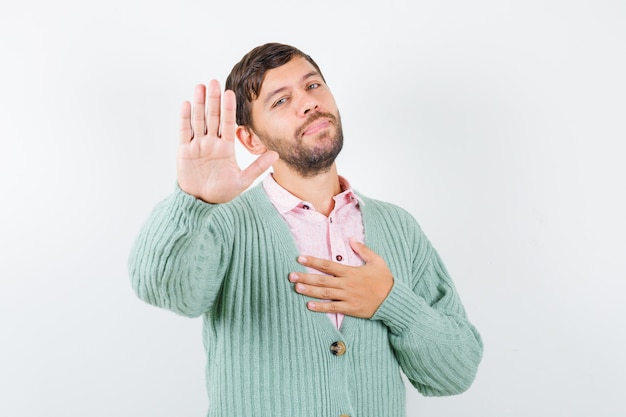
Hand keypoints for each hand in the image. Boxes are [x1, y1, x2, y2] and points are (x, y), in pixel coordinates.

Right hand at [177, 80, 277, 202]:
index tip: (230, 93)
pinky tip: (187, 103)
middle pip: (212, 117)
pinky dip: (185, 118)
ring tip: (200, 86)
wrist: (201, 202)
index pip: (227, 123)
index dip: (228, 108)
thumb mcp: (242, 180)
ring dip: (199, 103)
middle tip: (215, 81)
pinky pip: (185, 131)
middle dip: (214, 100)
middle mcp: (212, 142)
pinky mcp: (185, 150)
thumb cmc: (222, 192)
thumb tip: (276, 154)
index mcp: (225, 147)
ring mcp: (198, 145)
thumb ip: (257, 167)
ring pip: (199, 120)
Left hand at [288, 238, 393, 317]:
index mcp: (351, 271)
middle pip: (322, 280)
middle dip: (306, 277)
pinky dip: (321, 307)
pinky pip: (333, 308)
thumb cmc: (385, 279)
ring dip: (310, 291)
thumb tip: (351, 238)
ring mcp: (348, 297)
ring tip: (296, 287)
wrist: (393, 300)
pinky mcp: (350, 309)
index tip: (300, 258)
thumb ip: (363, 249)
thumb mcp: (377, 261)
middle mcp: (347, 284)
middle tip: (291, 275)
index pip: (328, 265)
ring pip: (325, 294)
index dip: (313, 261)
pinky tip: (309, 306)